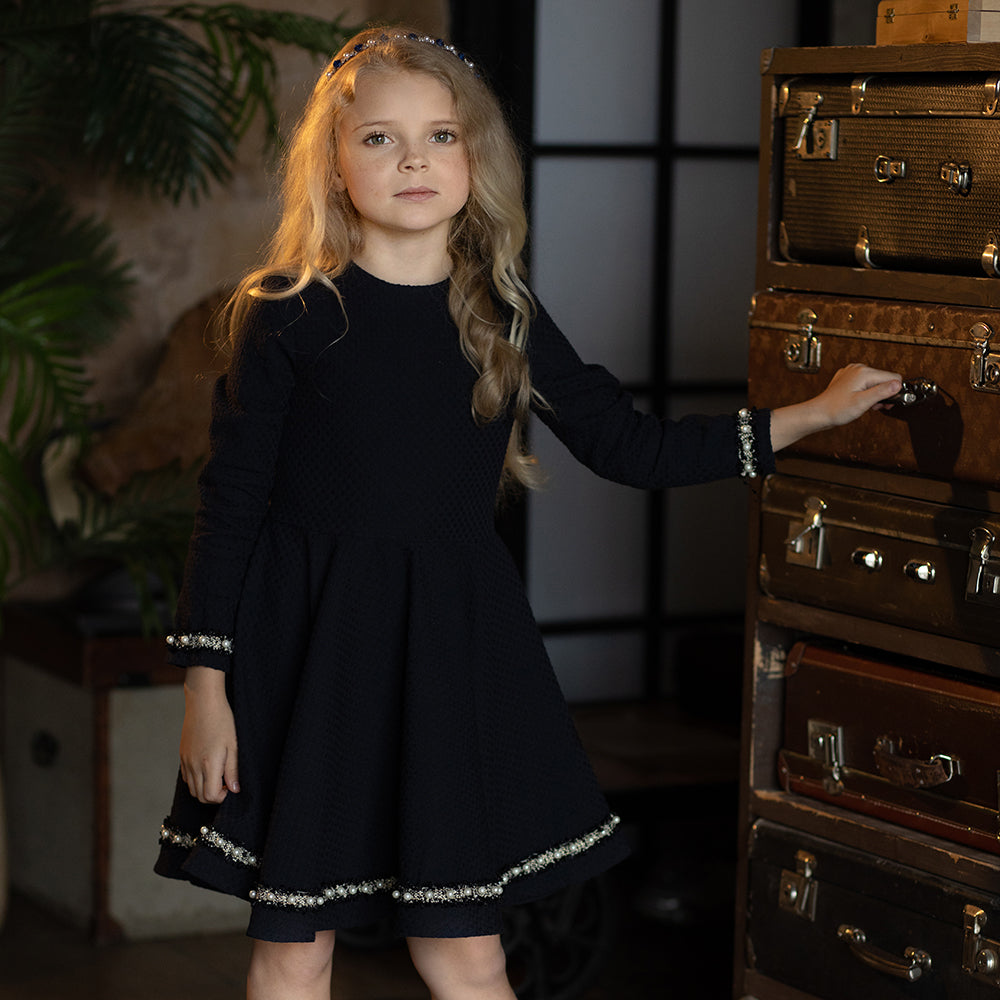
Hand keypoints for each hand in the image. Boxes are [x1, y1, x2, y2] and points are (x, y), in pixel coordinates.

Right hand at [179, 665, 239, 803]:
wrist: (203, 702)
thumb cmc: (223, 721)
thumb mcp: (233, 745)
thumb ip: (233, 770)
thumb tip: (235, 789)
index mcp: (209, 764)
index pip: (211, 796)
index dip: (223, 797)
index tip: (231, 786)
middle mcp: (194, 765)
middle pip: (200, 796)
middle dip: (214, 796)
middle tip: (226, 783)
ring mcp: (186, 761)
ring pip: (192, 788)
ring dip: (204, 789)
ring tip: (218, 775)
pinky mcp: (182, 755)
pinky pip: (187, 777)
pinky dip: (196, 780)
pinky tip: (207, 768)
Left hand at [770, 363, 901, 452]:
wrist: (818, 413)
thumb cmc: (836, 410)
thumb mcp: (863, 402)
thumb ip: (882, 392)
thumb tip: (898, 385)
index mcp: (864, 372)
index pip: (893, 377)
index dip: (894, 392)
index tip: (887, 403)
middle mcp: (858, 368)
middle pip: (884, 379)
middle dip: (883, 394)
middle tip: (874, 406)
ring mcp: (852, 372)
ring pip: (874, 382)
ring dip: (874, 395)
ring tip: (865, 405)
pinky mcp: (848, 378)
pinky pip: (864, 383)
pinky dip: (865, 393)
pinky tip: (859, 401)